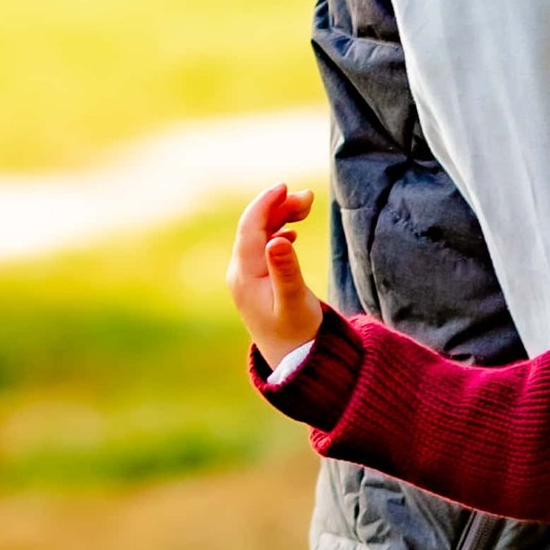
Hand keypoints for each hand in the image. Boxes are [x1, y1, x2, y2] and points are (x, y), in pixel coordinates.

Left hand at [227, 183, 323, 368]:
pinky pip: (262, 248)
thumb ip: (287, 270)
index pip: (251, 228)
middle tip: (309, 198)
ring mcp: (246, 278)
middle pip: (254, 228)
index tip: (284, 186)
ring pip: (259, 236)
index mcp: (246, 275)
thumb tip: (278, 239)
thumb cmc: (299, 335)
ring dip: (280, 219)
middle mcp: (240, 273)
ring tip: (307, 207)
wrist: (294, 363)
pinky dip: (278, 233)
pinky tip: (292, 232)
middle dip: (278, 208)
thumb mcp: (295, 302)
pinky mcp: (255, 283)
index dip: (266, 204)